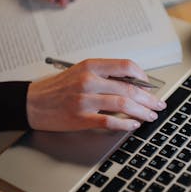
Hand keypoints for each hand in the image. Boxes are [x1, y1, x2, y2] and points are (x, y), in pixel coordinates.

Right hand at [26, 59, 166, 131]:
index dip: (142, 76)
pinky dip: (125, 124)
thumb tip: (131, 83)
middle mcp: (89, 80)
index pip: (126, 66)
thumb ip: (103, 75)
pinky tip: (133, 124)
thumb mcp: (80, 72)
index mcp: (90, 66)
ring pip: (123, 104)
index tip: (149, 85)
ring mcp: (85, 99)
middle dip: (149, 98)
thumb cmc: (56, 87)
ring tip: (150, 116)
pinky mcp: (80, 117)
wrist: (32, 102)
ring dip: (142, 111)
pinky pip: (110, 121)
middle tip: (158, 104)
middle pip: (129, 87)